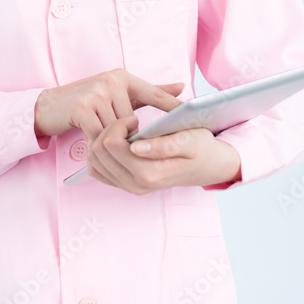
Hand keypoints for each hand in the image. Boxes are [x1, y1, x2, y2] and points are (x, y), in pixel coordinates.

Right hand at [33, 68, 183, 142]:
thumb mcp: (119, 92)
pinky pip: (100, 135)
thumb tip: (181, 86)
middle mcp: (111, 80)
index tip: (191, 117)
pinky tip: (96, 148)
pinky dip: (99, 144)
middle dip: (129, 137)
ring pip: (116, 130)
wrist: (50, 105)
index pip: (154, 93)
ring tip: (111, 149)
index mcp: (123, 77)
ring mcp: (96, 93)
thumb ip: (150, 91)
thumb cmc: (88, 102)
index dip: (172, 107)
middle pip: (133, 120)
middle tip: (128, 148)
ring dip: (113, 142)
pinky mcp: (82, 107)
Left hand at [87, 123, 241, 193]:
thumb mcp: (190, 140)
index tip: (135, 117)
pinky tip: (119, 140)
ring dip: (103, 138)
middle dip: (109, 128)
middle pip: (98, 150)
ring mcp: (128, 187)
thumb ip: (163, 145)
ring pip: (94, 159)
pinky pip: (97, 168)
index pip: (112, 144)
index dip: (119, 124)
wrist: (209, 165)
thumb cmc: (201, 148)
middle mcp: (135, 185)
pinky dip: (101, 151)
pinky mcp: (124, 184)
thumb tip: (136, 147)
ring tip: (125, 130)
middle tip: (129, 120)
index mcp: (149, 173)